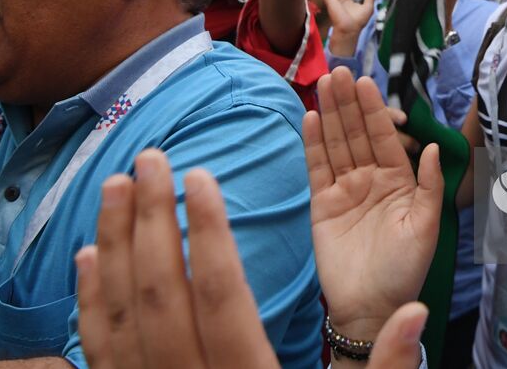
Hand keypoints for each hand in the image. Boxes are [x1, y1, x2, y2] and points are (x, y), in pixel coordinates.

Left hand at [76, 148, 428, 368]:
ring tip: (121, 184)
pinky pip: (101, 352)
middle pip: (163, 294)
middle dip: (156, 218)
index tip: (204, 177)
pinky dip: (90, 300)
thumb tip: (416, 314)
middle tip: (154, 156)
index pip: (222, 297)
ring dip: (116, 244)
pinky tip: (90, 253)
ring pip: (121, 315)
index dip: (209, 234)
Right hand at [305, 68, 442, 339]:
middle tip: (341, 71)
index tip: (367, 82)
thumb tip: (431, 147)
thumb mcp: (426, 226)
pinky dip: (313, 143)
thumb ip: (429, 185)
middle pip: (357, 133)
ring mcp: (344, 189)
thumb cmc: (404, 269)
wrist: (372, 306)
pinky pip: (317, 167)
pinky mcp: (322, 203)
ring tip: (325, 84)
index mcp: (398, 181)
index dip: (375, 110)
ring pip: (337, 143)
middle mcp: (370, 179)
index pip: (384, 137)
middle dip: (349, 102)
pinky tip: (311, 118)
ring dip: (331, 114)